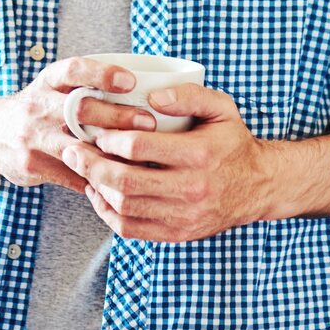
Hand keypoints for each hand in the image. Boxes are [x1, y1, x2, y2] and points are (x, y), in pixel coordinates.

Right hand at [0, 57, 155, 193]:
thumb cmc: (35, 109)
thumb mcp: (50, 88)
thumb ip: (83, 88)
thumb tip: (138, 93)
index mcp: (46, 82)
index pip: (73, 70)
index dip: (101, 73)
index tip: (130, 81)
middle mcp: (38, 106)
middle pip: (79, 109)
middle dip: (117, 116)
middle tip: (148, 122)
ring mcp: (34, 138)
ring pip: (78, 148)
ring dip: (111, 153)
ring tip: (141, 157)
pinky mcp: (33, 165)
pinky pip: (72, 174)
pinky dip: (98, 178)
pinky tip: (121, 180)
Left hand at [60, 84, 275, 241]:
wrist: (257, 186)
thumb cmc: (233, 142)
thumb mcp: (222, 107)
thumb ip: (189, 95)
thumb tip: (153, 98)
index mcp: (199, 155)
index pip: (140, 148)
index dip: (110, 138)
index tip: (96, 130)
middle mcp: (191, 189)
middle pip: (125, 181)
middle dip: (91, 164)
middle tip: (72, 150)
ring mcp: (183, 216)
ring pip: (124, 207)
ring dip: (96, 187)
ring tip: (82, 169)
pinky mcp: (176, 234)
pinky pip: (131, 229)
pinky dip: (107, 212)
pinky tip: (98, 193)